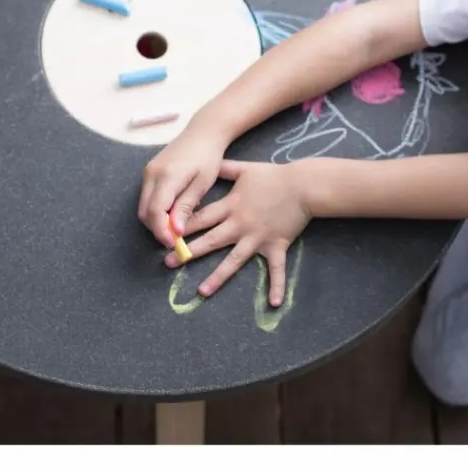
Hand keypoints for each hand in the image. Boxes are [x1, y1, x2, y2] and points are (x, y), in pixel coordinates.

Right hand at [139, 122, 229, 246]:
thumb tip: (176, 231)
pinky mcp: (149, 171)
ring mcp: (148, 171)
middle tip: (175, 238)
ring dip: (156, 220)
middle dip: (157, 229)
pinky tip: (173, 210)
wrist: (203, 132)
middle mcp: (152, 173)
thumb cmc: (208, 157)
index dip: (161, 231)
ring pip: (143, 206)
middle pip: (144, 212)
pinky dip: (156, 208)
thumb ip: (186, 206)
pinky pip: (147, 196)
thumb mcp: (202, 183)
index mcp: (167, 176)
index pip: (155, 211)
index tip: (173, 243)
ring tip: (177, 225)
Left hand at [166, 159, 311, 306]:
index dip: (182, 225)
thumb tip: (208, 163)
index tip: (164, 234)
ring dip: (218, 277)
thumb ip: (224, 169)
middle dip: (188, 252)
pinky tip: (274, 303)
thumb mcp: (245, 169)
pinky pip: (276, 269)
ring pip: (234, 260)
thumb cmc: (274, 176)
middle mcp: (240, 224)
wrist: (303, 186)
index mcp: (231, 206)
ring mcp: (258, 238)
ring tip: (202, 291)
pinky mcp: (276, 246)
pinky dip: (276, 286)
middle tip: (169, 263)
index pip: (201, 217)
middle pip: (211, 240)